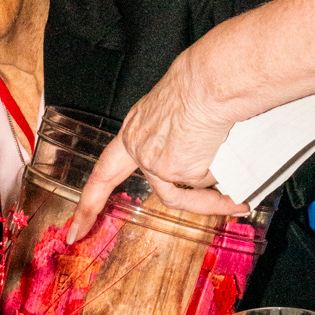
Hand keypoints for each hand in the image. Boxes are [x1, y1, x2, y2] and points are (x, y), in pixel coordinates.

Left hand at [66, 56, 246, 238]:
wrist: (209, 81)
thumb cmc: (203, 82)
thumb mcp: (179, 108)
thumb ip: (181, 135)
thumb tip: (207, 159)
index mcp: (137, 129)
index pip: (108, 169)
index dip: (92, 198)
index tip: (77, 223)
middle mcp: (140, 148)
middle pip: (156, 190)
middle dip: (114, 212)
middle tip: (86, 232)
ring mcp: (155, 163)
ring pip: (183, 193)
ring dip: (212, 202)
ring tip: (237, 204)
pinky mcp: (175, 172)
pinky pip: (206, 186)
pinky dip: (224, 191)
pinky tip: (237, 189)